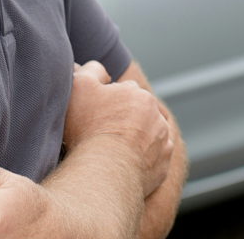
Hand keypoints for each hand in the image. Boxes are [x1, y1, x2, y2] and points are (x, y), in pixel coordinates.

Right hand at [63, 61, 172, 197]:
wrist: (105, 172)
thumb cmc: (89, 128)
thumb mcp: (80, 85)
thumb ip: (92, 70)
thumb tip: (104, 73)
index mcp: (140, 96)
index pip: (123, 92)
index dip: (107, 101)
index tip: (95, 114)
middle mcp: (157, 117)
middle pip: (138, 113)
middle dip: (124, 118)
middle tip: (104, 132)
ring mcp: (162, 143)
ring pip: (148, 135)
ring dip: (136, 138)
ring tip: (113, 150)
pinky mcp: (163, 167)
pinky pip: (154, 158)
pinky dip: (143, 159)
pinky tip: (125, 164)